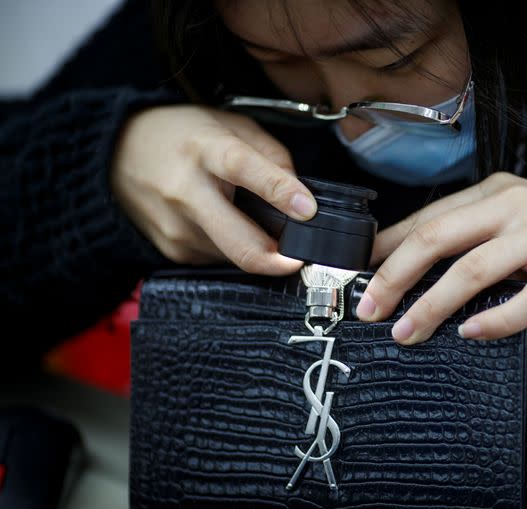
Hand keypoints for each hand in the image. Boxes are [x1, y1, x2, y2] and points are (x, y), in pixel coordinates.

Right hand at [111, 105, 316, 274]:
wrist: (115, 154)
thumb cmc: (180, 136)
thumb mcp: (230, 126)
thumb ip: (272, 155)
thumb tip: (300, 197)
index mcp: (205, 150)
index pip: (244, 169)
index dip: (279, 191)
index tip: (307, 210)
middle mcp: (186, 192)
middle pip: (239, 242)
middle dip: (276, 260)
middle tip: (300, 260)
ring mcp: (176, 228)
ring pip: (236, 256)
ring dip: (257, 247)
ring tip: (247, 217)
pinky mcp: (173, 251)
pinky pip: (220, 258)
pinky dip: (233, 247)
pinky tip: (223, 223)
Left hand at [356, 172, 526, 343]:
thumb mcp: (510, 219)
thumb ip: (467, 233)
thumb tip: (406, 262)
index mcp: (492, 193)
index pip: (427, 219)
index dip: (387, 248)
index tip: (356, 276)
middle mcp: (512, 208)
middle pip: (438, 239)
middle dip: (395, 276)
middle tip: (370, 308)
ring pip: (473, 269)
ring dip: (433, 304)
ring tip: (407, 332)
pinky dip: (496, 319)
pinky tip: (471, 334)